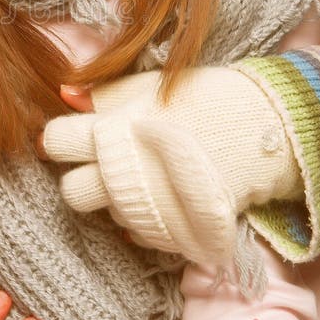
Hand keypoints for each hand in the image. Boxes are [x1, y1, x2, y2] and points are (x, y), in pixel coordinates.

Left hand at [39, 69, 301, 264]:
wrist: (265, 134)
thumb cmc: (205, 100)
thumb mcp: (150, 85)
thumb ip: (104, 94)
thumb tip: (64, 96)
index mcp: (112, 132)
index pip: (54, 142)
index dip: (59, 140)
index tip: (73, 137)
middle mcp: (121, 176)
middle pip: (70, 191)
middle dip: (80, 178)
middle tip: (102, 164)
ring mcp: (145, 210)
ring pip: (104, 215)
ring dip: (114, 199)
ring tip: (142, 177)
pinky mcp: (168, 235)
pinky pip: (135, 233)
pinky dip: (143, 217)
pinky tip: (164, 195)